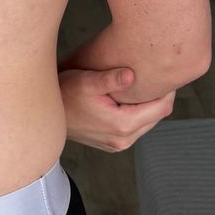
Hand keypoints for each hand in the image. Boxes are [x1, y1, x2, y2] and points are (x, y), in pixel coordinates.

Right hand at [58, 64, 176, 153]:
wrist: (46, 115)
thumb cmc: (64, 94)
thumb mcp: (86, 81)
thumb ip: (110, 79)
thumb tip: (132, 74)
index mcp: (122, 125)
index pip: (162, 108)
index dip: (169, 89)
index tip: (167, 71)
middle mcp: (124, 139)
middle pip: (158, 115)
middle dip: (160, 95)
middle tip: (158, 72)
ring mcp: (118, 143)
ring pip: (148, 121)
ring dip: (148, 104)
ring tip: (144, 82)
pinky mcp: (113, 142)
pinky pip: (136, 126)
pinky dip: (137, 111)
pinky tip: (129, 95)